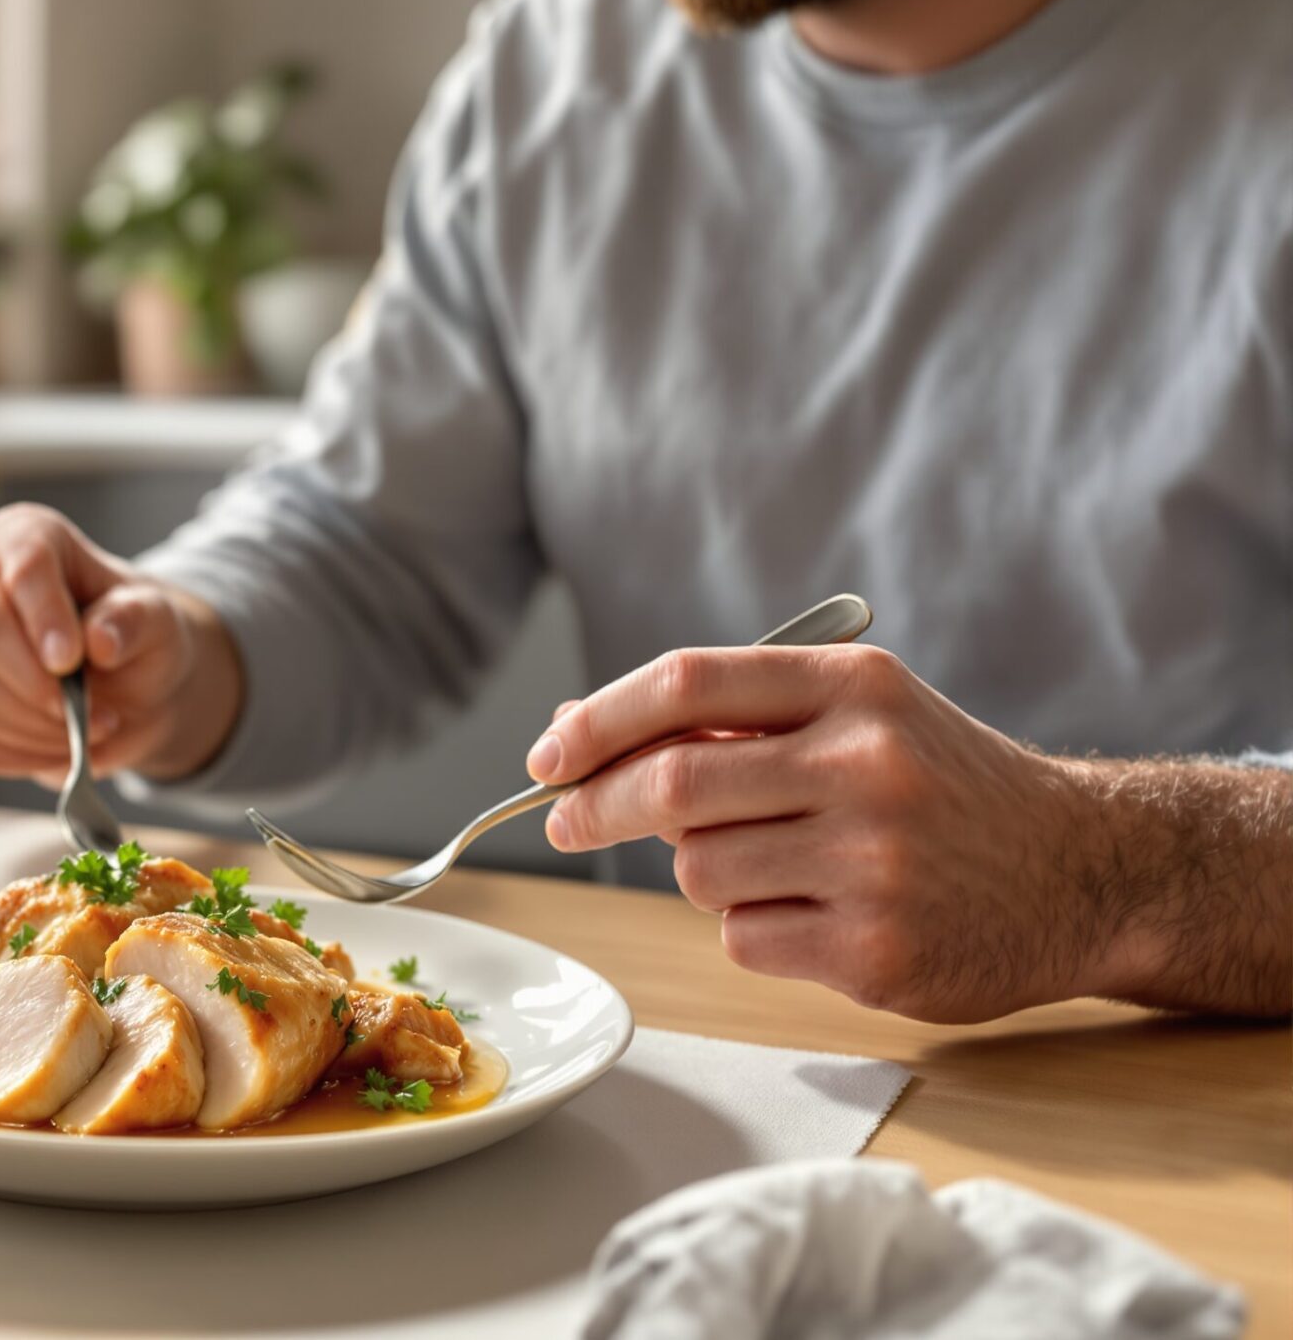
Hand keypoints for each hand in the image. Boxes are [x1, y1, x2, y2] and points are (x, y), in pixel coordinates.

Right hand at [0, 505, 241, 783]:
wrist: (122, 679)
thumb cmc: (134, 634)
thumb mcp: (157, 619)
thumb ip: (136, 620)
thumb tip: (100, 639)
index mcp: (22, 535)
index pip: (23, 563)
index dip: (44, 615)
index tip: (72, 661)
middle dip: (38, 685)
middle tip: (93, 715)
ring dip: (35, 729)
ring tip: (88, 734)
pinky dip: (17, 756)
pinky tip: (58, 751)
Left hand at [526, 644, 1130, 1022]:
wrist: (1087, 871)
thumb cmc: (942, 786)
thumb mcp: (856, 716)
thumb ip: (727, 719)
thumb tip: (571, 731)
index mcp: (854, 688)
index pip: (685, 685)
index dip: (595, 721)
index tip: (547, 754)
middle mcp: (867, 765)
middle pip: (670, 784)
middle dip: (596, 806)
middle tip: (566, 820)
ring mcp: (874, 862)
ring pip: (698, 871)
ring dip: (701, 873)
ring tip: (774, 864)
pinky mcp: (876, 950)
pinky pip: (742, 938)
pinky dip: (752, 929)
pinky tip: (821, 914)